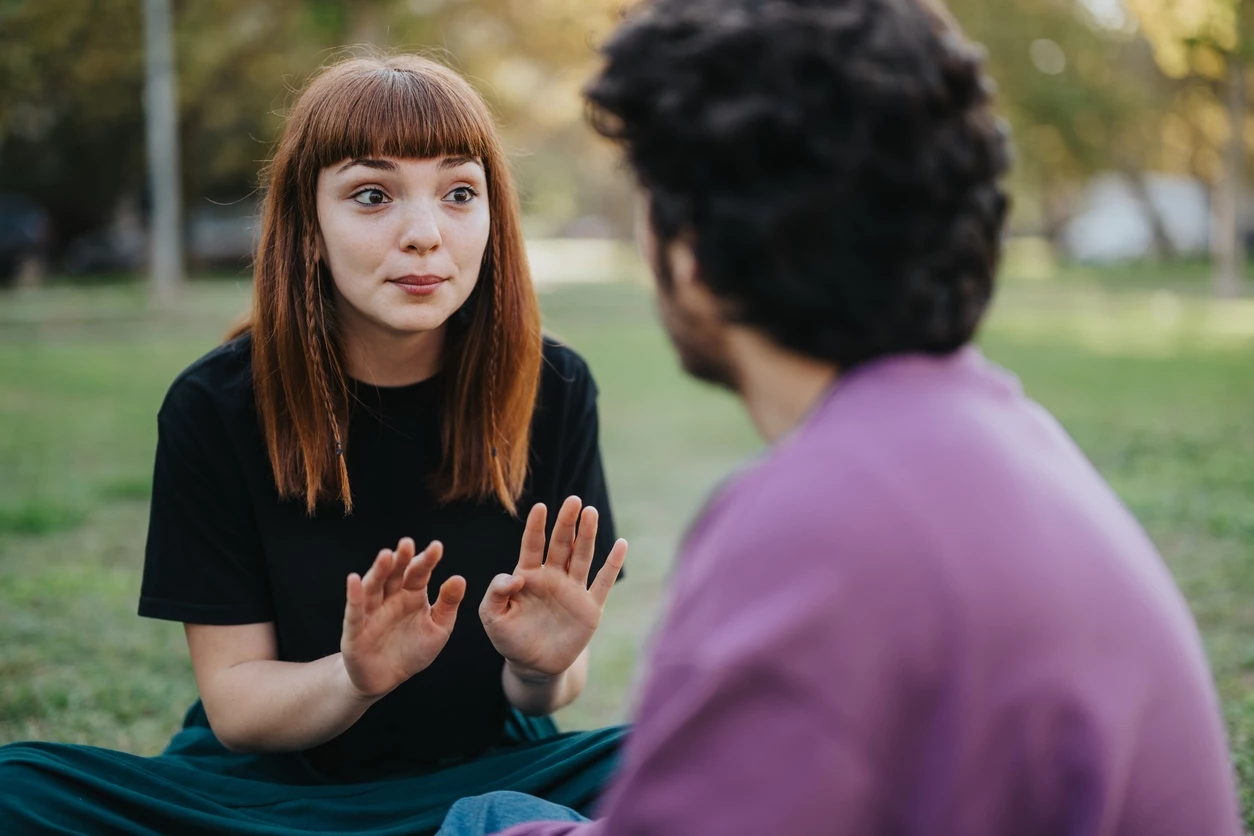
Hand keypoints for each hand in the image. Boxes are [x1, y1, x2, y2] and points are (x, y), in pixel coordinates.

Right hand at [340, 538, 466, 699]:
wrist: (387, 679)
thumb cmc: (413, 650)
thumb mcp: (438, 628)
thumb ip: (447, 604)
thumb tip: (459, 578)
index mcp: (411, 595)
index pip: (418, 573)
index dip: (426, 560)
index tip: (437, 547)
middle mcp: (390, 598)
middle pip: (394, 575)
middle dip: (401, 559)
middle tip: (407, 544)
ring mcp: (371, 612)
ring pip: (373, 588)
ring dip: (378, 571)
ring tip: (386, 555)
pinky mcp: (355, 631)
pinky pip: (353, 612)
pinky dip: (354, 596)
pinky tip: (355, 580)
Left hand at [480, 496, 627, 676]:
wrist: (533, 665)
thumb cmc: (509, 638)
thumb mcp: (491, 616)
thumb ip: (496, 592)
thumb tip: (515, 578)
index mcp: (528, 575)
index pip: (533, 545)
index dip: (536, 527)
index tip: (540, 507)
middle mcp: (553, 577)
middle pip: (561, 544)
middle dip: (567, 522)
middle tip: (573, 501)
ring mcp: (573, 590)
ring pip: (581, 557)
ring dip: (587, 535)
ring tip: (591, 512)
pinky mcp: (590, 607)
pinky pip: (603, 583)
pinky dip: (612, 564)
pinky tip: (621, 545)